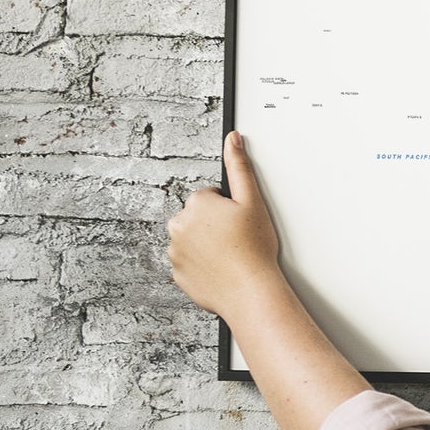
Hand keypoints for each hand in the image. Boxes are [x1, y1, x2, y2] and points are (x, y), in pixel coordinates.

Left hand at [168, 131, 284, 319]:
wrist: (250, 290)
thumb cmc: (254, 248)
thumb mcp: (252, 201)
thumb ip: (239, 166)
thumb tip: (232, 139)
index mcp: (196, 204)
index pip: (209, 197)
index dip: (229, 209)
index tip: (240, 222)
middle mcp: (178, 226)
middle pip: (197, 218)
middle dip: (214, 225)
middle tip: (237, 238)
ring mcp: (175, 251)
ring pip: (192, 240)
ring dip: (207, 244)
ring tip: (231, 254)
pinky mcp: (177, 274)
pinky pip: (189, 263)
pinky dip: (202, 265)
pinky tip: (221, 268)